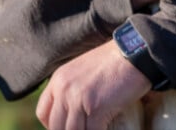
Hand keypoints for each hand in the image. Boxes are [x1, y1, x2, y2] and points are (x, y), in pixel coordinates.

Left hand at [36, 40, 150, 129]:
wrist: (133, 54)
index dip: (52, 126)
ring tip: (94, 128)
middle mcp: (63, 89)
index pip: (42, 113)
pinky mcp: (96, 107)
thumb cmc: (112, 62)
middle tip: (83, 129)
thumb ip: (72, 87)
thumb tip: (72, 110)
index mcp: (58, 79)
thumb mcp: (82, 70)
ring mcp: (78, 98)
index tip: (66, 128)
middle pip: (56, 127)